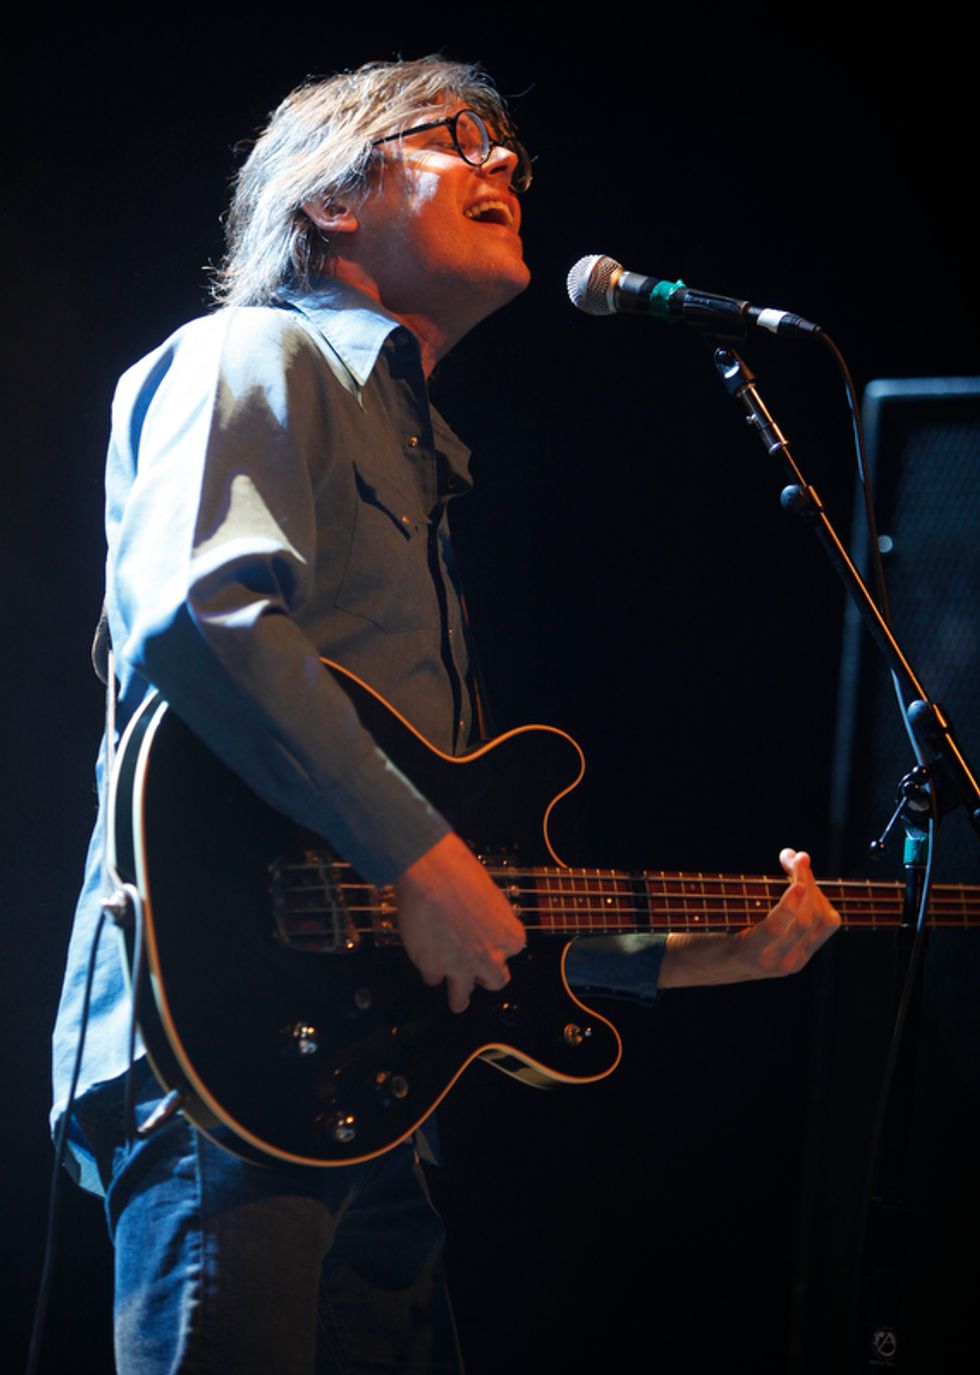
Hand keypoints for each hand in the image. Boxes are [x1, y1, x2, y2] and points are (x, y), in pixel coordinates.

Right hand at [393, 832, 526, 1012]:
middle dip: (485, 980)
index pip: (510, 954)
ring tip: (458, 1002)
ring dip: (459, 999)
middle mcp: (489, 957)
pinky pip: (432, 978)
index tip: (490, 950)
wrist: (432, 873)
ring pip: (461, 996)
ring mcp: (461, 966)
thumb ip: (492, 919)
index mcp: (510, 937)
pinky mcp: (432, 966)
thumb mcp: (491, 896)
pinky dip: (430, 970)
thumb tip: (485, 924)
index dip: (497, 951)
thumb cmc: (460, 874)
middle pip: (494, 981)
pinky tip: (427, 961)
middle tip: (477, 980)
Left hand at [658, 848, 840, 987]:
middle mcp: (791, 962)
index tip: (801, 861)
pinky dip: (789, 905)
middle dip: (809, 880)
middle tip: (793, 858)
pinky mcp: (749, 955)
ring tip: (791, 862)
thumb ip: (778, 899)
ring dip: (802, 884)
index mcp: (798, 955)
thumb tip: (798, 857)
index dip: (819, 887)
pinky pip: (777, 927)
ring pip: (804, 919)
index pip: (827, 919)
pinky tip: (794, 886)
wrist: (685, 962)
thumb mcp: (757, 921)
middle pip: (818, 915)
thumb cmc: (720, 933)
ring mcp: (772, 962)